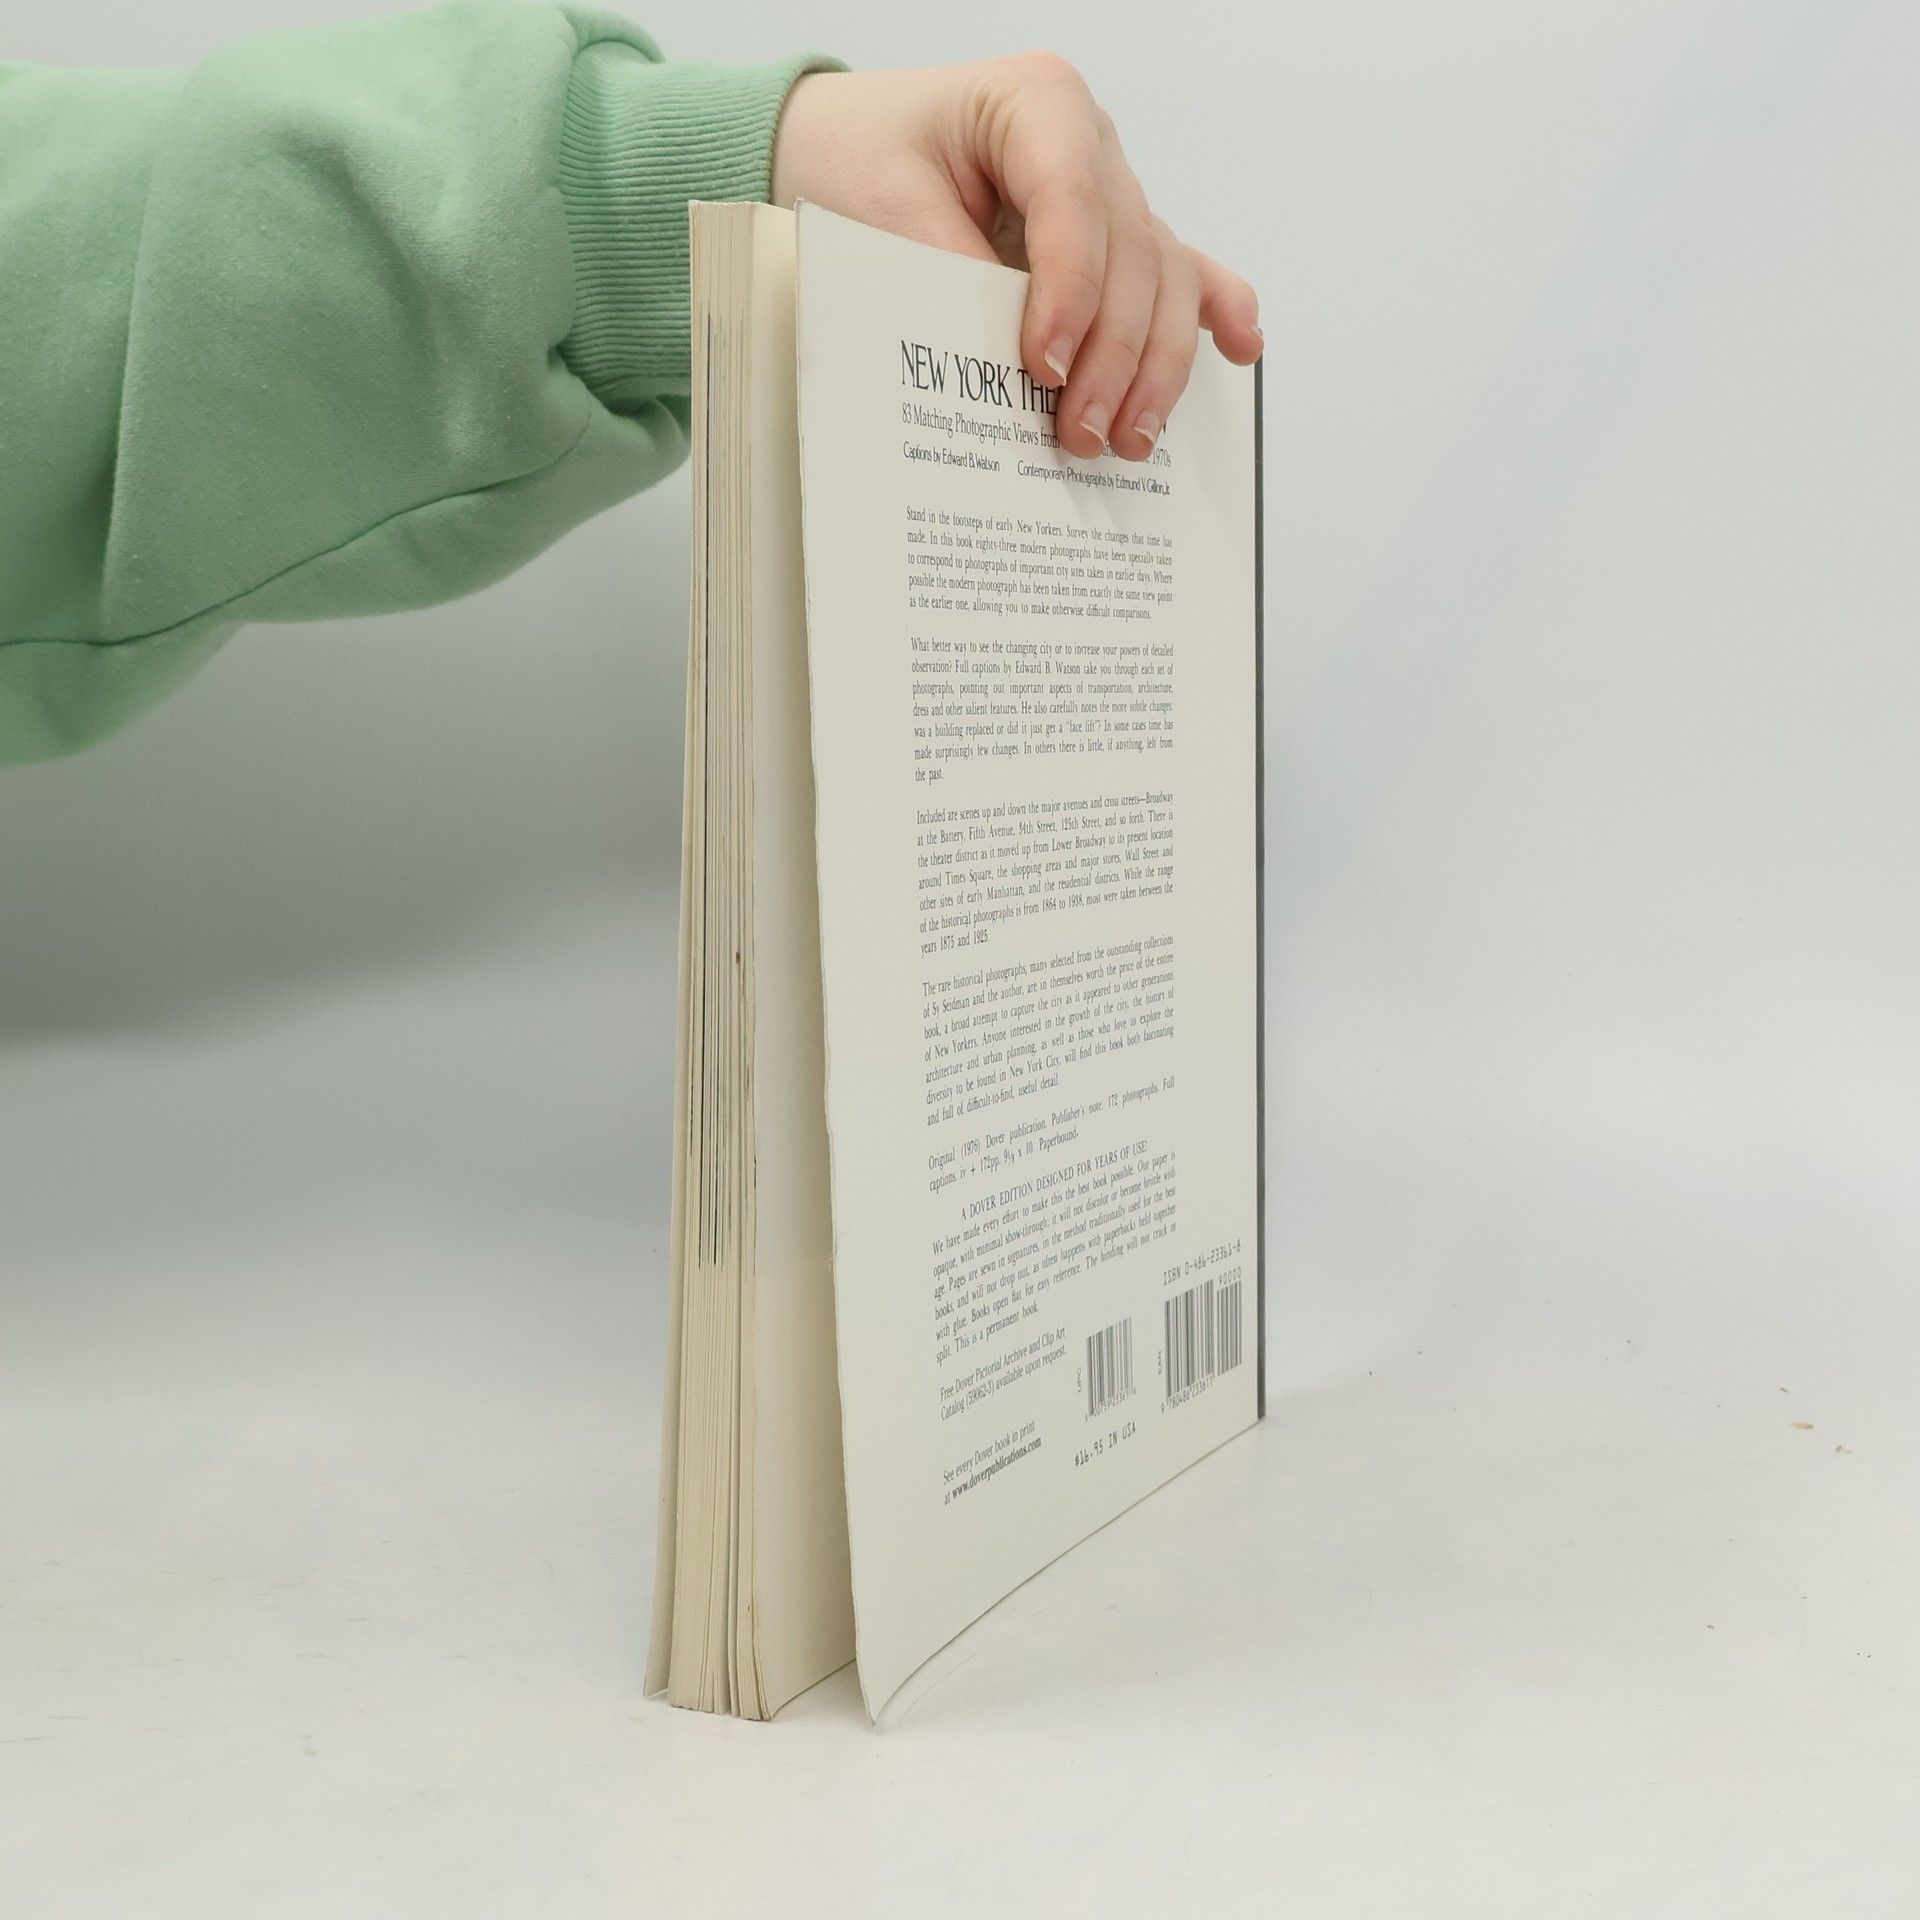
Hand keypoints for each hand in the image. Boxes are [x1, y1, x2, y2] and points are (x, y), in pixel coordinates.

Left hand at [770, 54, 1261, 460]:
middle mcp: (1091, 141)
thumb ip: (951, 276)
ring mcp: (1112, 188)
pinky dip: (1216, 309)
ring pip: (1167, 276)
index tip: (1043, 369)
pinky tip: (1240, 349)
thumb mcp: (883, 212)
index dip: (1069, 293)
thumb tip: (1019, 372)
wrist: (844, 151)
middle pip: (1133, 253)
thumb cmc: (857, 161)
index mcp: (1036, 104)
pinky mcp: (1115, 236)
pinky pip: (1182, 271)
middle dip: (1112, 354)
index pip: (1072, 204)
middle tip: (1082, 434)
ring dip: (1156, 365)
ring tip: (1129, 439)